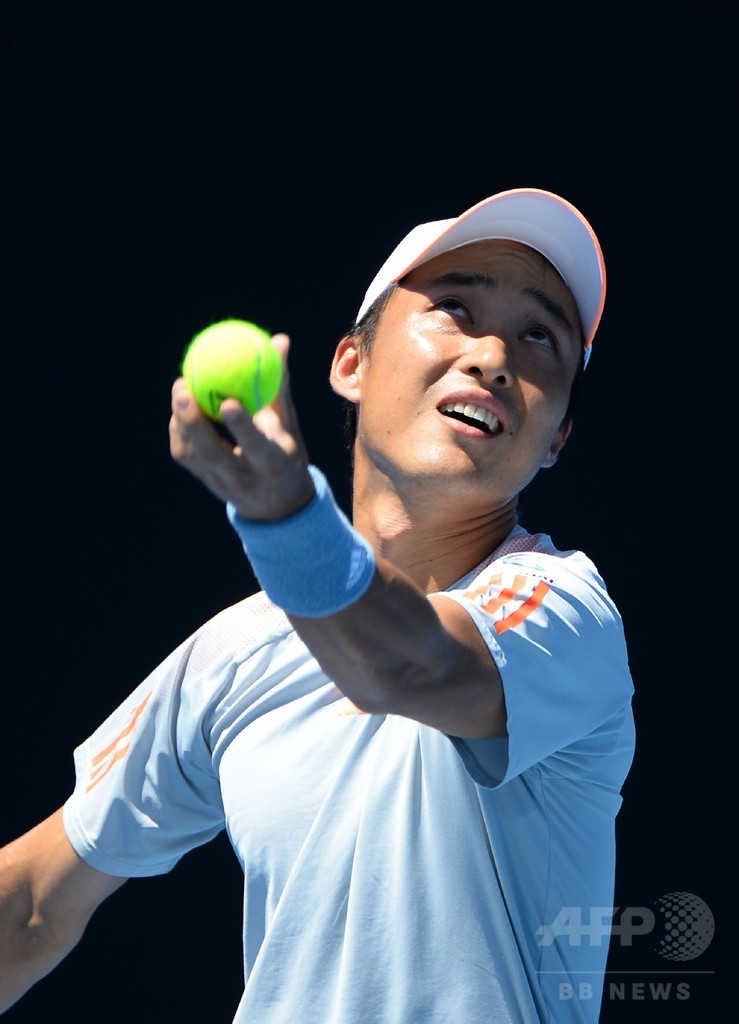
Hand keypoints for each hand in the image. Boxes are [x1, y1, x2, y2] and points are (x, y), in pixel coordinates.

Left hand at [169, 333, 314, 521]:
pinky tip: (181, 407)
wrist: (277, 503)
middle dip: (193, 423)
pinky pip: (184, 454)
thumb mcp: (289, 422)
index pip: (256, 447)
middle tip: (182, 388)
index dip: (241, 427)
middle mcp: (245, 478)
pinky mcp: (204, 481)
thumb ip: (280, 384)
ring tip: (181, 390)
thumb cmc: (286, 450)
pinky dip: (179, 429)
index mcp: (273, 464)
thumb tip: (279, 340)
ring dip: (182, 422)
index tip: (228, 401)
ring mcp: (221, 483)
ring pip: (192, 454)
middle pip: (213, 454)